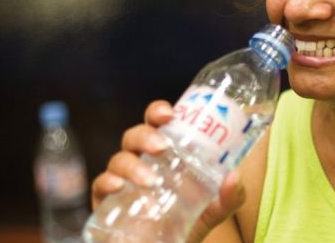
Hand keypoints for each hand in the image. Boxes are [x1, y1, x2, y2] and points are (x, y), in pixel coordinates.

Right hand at [91, 100, 246, 242]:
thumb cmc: (190, 222)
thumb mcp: (216, 209)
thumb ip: (230, 196)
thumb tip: (234, 176)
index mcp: (166, 155)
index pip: (157, 123)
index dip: (158, 112)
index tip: (169, 114)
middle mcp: (142, 162)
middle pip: (134, 135)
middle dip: (145, 135)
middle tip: (161, 147)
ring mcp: (123, 181)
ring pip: (118, 158)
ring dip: (132, 165)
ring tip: (150, 181)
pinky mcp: (107, 202)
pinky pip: (100, 184)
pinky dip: (108, 182)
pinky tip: (120, 187)